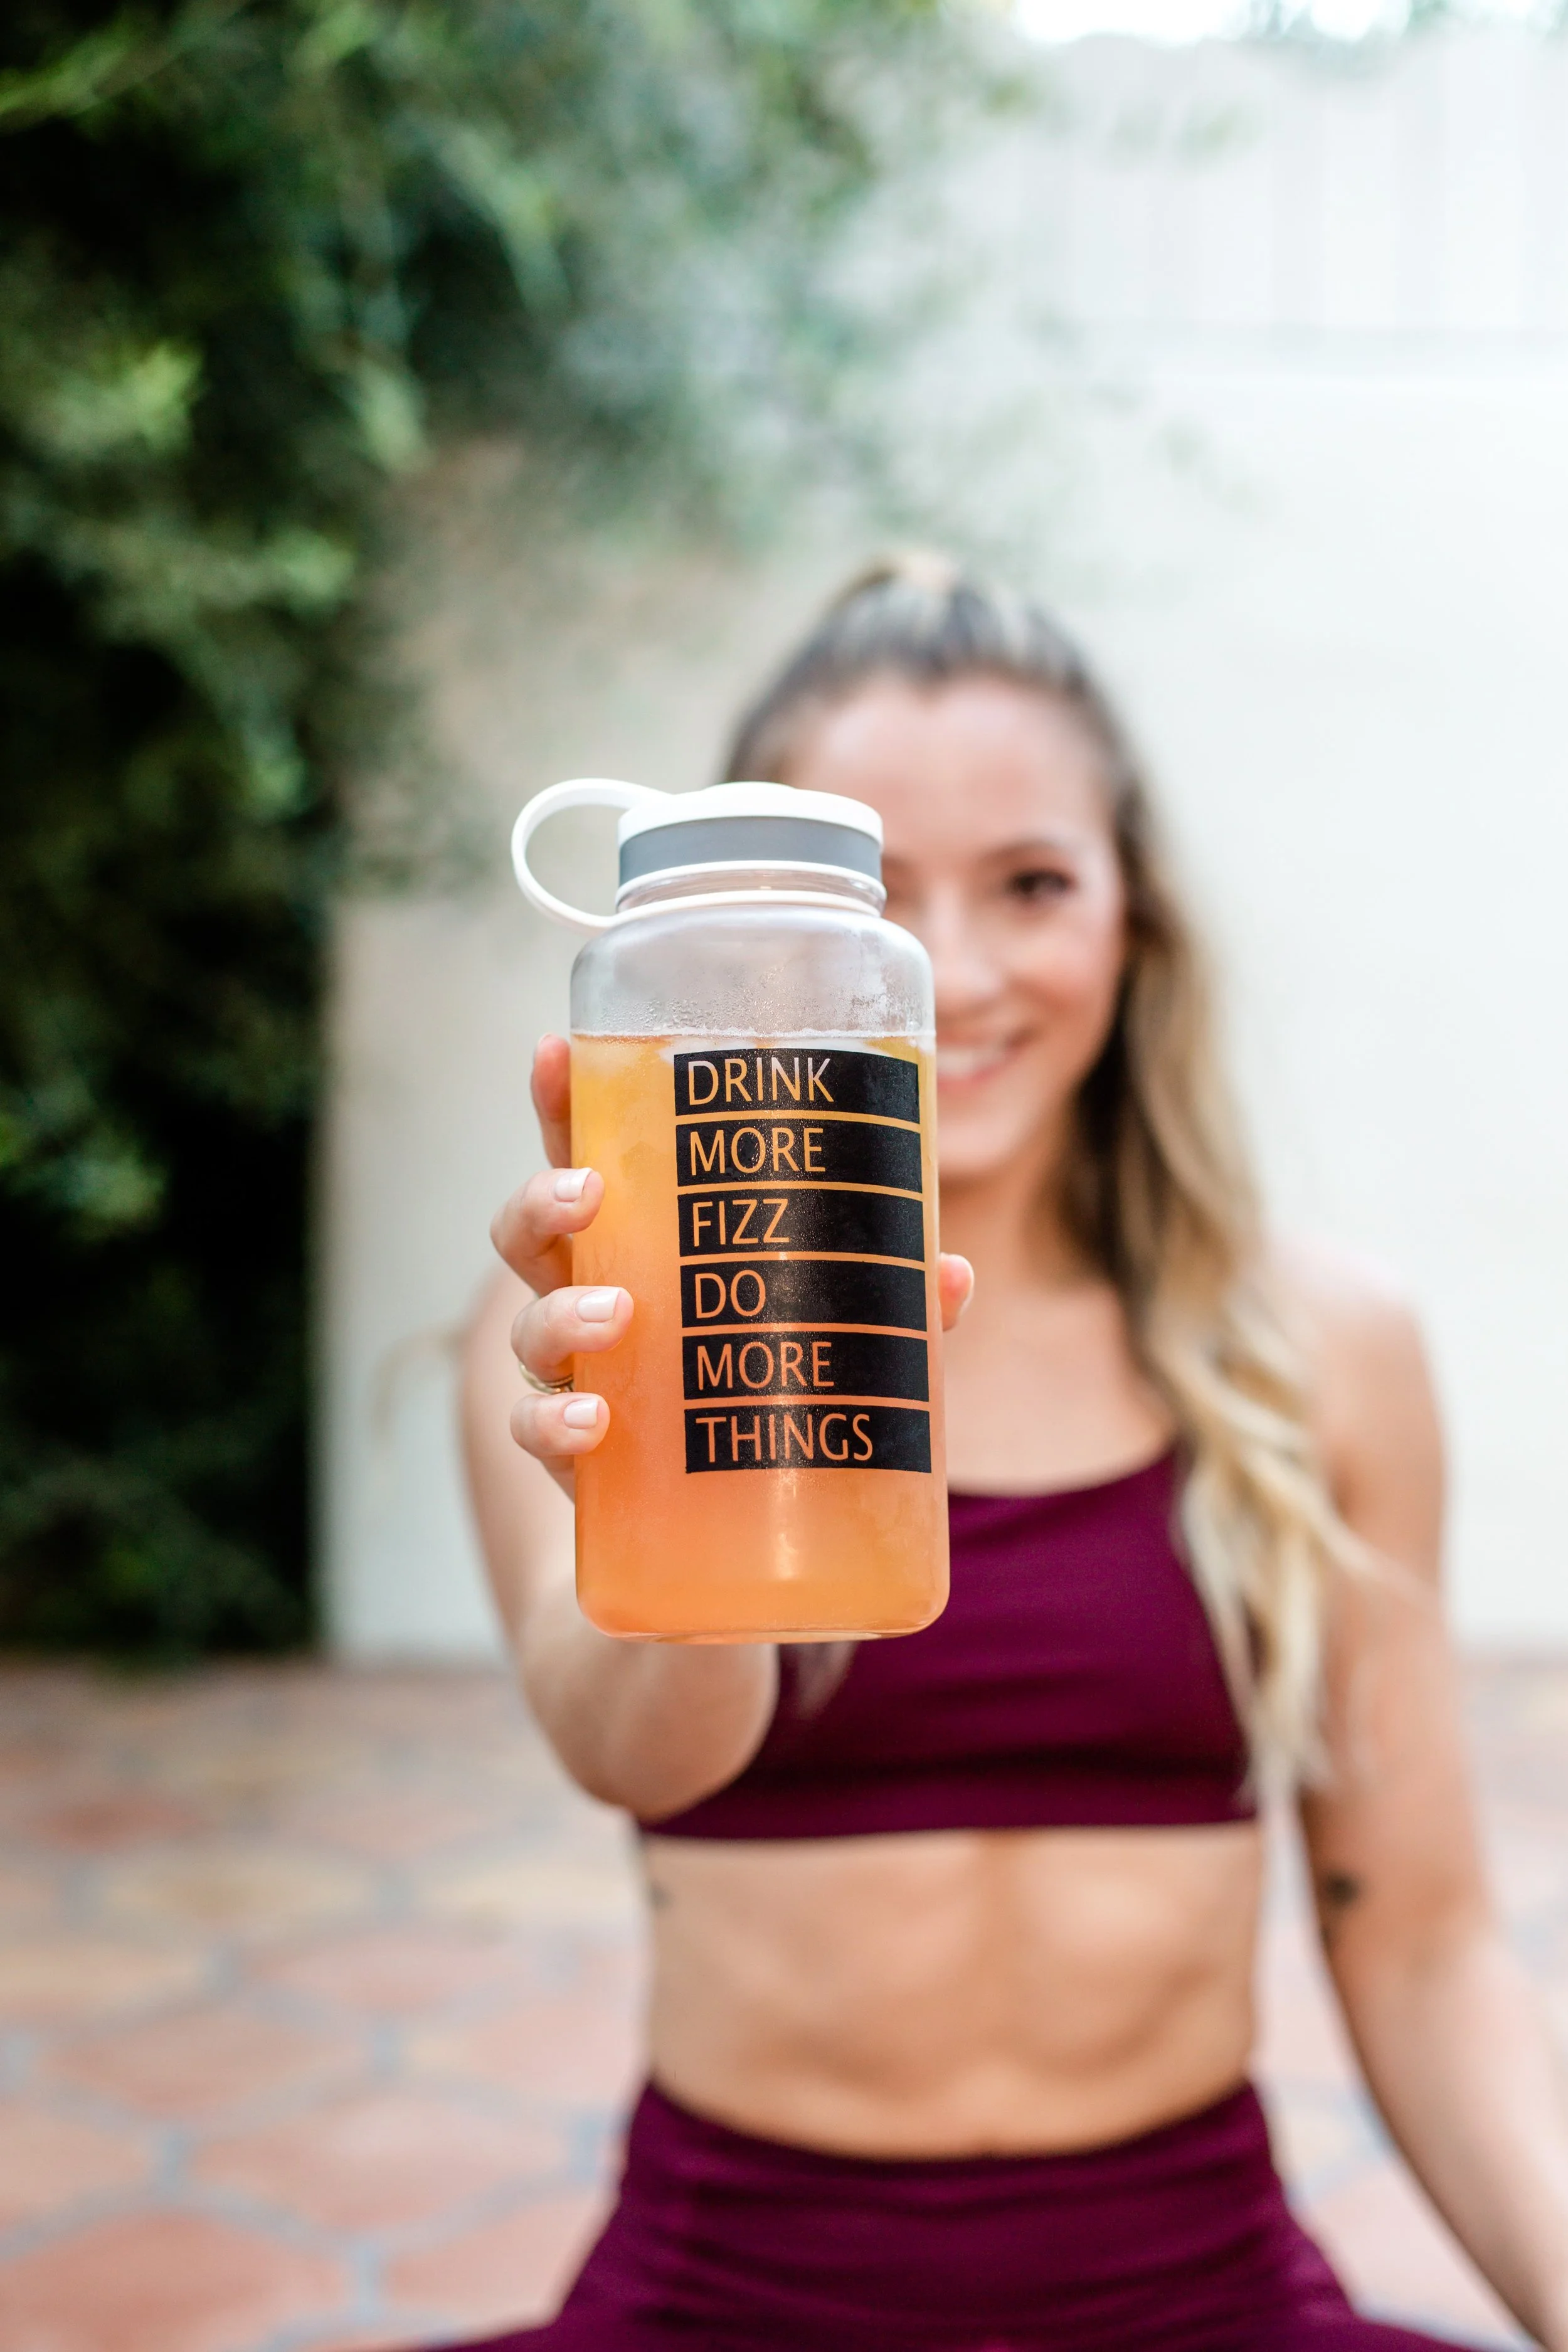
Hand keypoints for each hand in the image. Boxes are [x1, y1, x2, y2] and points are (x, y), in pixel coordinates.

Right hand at [489, 1033, 974, 1496]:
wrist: (728, 1540)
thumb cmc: (775, 1394)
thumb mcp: (841, 1337)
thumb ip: (890, 1304)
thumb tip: (950, 1272)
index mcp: (645, 1241)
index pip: (590, 1154)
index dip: (561, 1100)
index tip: (554, 1048)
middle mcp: (594, 1296)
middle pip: (532, 1230)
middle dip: (543, 1197)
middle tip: (588, 1191)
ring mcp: (581, 1378)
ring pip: (530, 1326)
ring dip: (560, 1312)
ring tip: (614, 1313)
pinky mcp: (580, 1459)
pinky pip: (538, 1432)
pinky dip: (555, 1424)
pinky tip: (592, 1424)